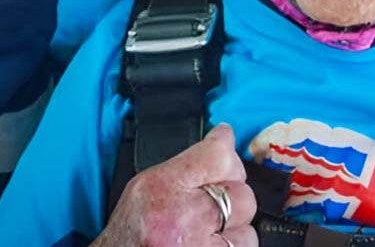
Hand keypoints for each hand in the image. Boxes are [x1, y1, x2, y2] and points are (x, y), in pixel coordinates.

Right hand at [95, 124, 257, 246]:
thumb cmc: (128, 235)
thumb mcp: (141, 190)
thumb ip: (181, 168)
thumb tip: (219, 146)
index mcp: (162, 189)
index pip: (216, 155)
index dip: (224, 145)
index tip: (225, 139)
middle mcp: (183, 218)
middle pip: (240, 191)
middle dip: (231, 192)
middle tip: (213, 198)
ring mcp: (199, 246)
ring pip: (247, 224)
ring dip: (233, 226)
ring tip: (208, 229)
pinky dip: (232, 245)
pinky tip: (211, 243)